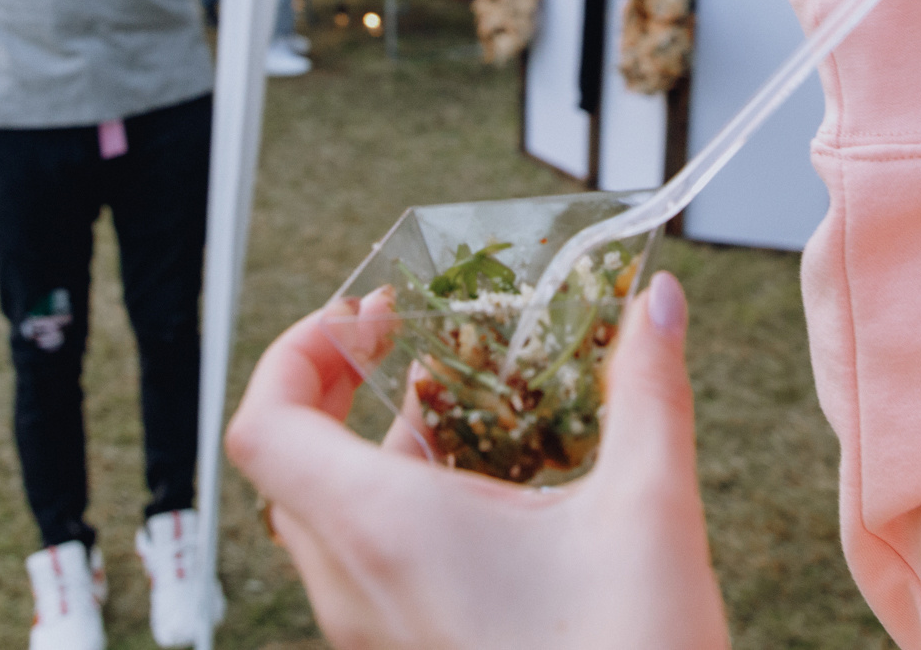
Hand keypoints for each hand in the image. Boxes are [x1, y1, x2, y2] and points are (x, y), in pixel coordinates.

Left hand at [225, 274, 728, 649]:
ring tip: (463, 407)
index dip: (293, 352)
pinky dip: (404, 508)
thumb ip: (648, 390)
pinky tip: (494, 491)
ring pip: (330, 519)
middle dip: (336, 388)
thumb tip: (657, 304)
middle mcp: (358, 587)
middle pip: (289, 466)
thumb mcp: (649, 506)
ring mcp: (378, 634)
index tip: (363, 314)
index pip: (263, 427)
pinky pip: (369, 567)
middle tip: (400, 341)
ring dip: (376, 450)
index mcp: (387, 532)